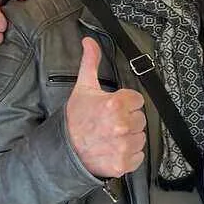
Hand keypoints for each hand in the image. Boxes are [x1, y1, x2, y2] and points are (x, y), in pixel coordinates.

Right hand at [66, 38, 146, 177]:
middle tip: (110, 123)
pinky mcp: (123, 164)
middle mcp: (122, 125)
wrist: (63, 150)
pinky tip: (114, 150)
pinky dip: (129, 155)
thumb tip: (89, 40)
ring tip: (111, 137)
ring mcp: (123, 146)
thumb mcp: (83, 87)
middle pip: (140, 119)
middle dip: (128, 120)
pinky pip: (138, 156)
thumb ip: (91, 62)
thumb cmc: (75, 118)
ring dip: (129, 137)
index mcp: (115, 104)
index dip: (126, 103)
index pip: (137, 100)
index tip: (113, 107)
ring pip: (140, 137)